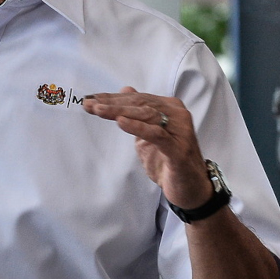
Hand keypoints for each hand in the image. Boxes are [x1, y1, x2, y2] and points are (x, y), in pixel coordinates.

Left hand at [82, 86, 211, 208]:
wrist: (190, 188)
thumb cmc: (168, 159)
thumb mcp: (149, 134)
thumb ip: (139, 113)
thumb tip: (126, 90)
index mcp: (169, 108)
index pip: (137, 98)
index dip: (112, 98)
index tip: (89, 99)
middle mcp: (177, 115)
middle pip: (140, 104)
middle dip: (111, 103)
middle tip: (88, 103)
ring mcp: (180, 131)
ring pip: (147, 115)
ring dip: (119, 111)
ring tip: (98, 110)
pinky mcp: (178, 150)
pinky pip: (156, 134)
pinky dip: (138, 127)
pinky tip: (120, 122)